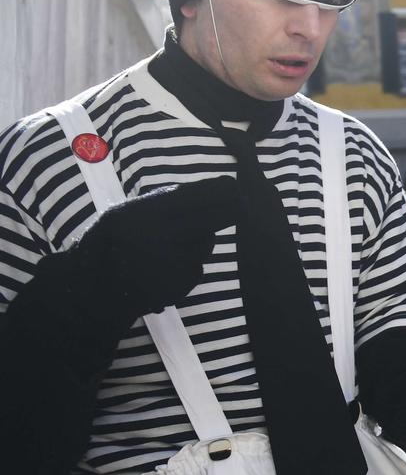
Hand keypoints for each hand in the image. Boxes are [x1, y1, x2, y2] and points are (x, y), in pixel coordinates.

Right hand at [72, 177, 239, 320]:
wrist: (93, 289)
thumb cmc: (109, 244)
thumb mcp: (126, 213)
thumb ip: (162, 202)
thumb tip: (209, 189)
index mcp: (145, 214)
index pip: (195, 197)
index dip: (220, 190)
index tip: (236, 185)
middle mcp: (161, 237)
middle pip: (212, 219)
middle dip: (232, 209)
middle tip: (244, 204)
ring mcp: (172, 263)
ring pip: (206, 245)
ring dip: (202, 240)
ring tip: (176, 243)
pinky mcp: (178, 285)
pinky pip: (197, 268)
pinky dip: (190, 264)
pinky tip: (168, 265)